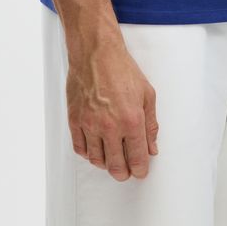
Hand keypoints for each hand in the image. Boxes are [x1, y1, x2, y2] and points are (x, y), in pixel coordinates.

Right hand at [66, 37, 159, 180]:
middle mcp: (110, 126)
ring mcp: (90, 124)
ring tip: (112, 156)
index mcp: (132, 120)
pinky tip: (96, 147)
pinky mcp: (75, 120)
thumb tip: (151, 148)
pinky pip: (80, 149)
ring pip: (97, 161)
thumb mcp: (147, 93)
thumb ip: (151, 124)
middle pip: (116, 166)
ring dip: (106, 163)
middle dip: (124, 172)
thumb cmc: (121, 69)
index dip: (141, 169)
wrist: (96, 53)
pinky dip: (89, 153)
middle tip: (127, 169)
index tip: (141, 170)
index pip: (137, 159)